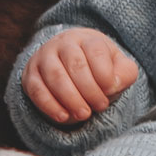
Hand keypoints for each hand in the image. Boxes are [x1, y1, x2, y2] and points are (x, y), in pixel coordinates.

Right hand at [22, 29, 139, 124]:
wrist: (70, 67)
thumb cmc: (99, 69)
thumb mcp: (118, 69)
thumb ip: (125, 74)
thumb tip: (113, 84)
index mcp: (86, 38)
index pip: (95, 50)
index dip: (104, 73)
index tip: (111, 90)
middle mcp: (63, 43)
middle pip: (75, 63)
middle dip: (89, 89)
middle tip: (100, 106)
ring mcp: (44, 57)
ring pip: (55, 76)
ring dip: (70, 98)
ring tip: (84, 115)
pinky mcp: (30, 75)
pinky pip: (37, 90)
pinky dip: (50, 105)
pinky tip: (63, 117)